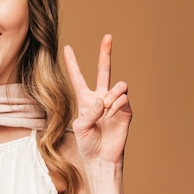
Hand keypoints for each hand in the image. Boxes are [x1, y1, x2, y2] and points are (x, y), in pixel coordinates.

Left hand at [63, 34, 131, 163]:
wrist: (101, 157)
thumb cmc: (87, 144)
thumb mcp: (80, 127)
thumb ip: (89, 112)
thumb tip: (103, 100)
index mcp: (85, 99)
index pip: (78, 77)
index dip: (72, 63)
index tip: (67, 48)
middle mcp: (101, 97)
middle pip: (104, 70)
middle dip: (106, 53)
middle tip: (108, 37)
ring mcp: (114, 103)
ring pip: (118, 85)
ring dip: (112, 95)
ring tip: (106, 108)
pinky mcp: (126, 111)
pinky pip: (124, 99)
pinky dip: (116, 105)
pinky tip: (111, 115)